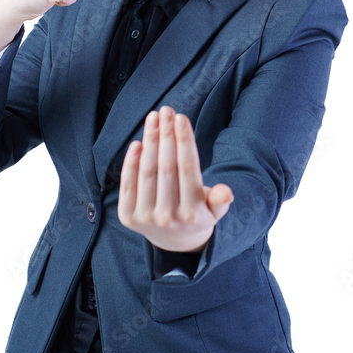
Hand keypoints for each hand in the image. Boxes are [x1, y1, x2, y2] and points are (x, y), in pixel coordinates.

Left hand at [117, 106, 233, 253]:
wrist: (174, 242)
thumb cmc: (198, 214)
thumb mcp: (215, 210)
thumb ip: (220, 200)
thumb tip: (225, 192)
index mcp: (193, 213)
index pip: (187, 169)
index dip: (183, 141)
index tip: (181, 118)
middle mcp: (168, 218)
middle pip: (166, 167)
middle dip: (166, 135)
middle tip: (166, 111)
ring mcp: (146, 219)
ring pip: (147, 172)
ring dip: (149, 142)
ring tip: (153, 119)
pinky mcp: (127, 218)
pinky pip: (128, 184)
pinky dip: (130, 163)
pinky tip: (137, 143)